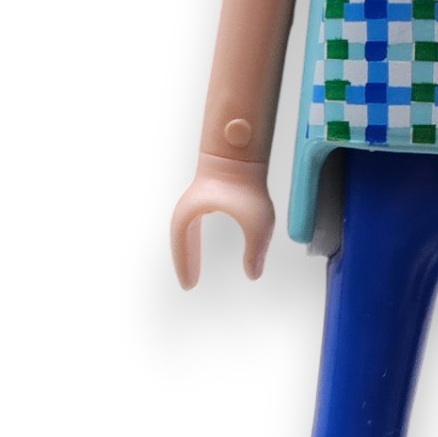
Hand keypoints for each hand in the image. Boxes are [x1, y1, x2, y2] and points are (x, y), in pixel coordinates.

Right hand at [170, 153, 274, 286]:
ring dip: (188, 249)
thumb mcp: (257, 222)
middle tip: (190, 284)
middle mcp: (188, 207)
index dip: (184, 266)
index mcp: (191, 214)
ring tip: (194, 268)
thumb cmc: (248, 184)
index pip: (181, 245)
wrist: (242, 149)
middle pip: (180, 239)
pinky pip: (194, 221)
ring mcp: (195, 198)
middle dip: (184, 261)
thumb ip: (255, 250)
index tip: (189, 286)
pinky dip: (194, 237)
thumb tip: (253, 275)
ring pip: (185, 230)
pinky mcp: (205, 193)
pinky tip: (200, 244)